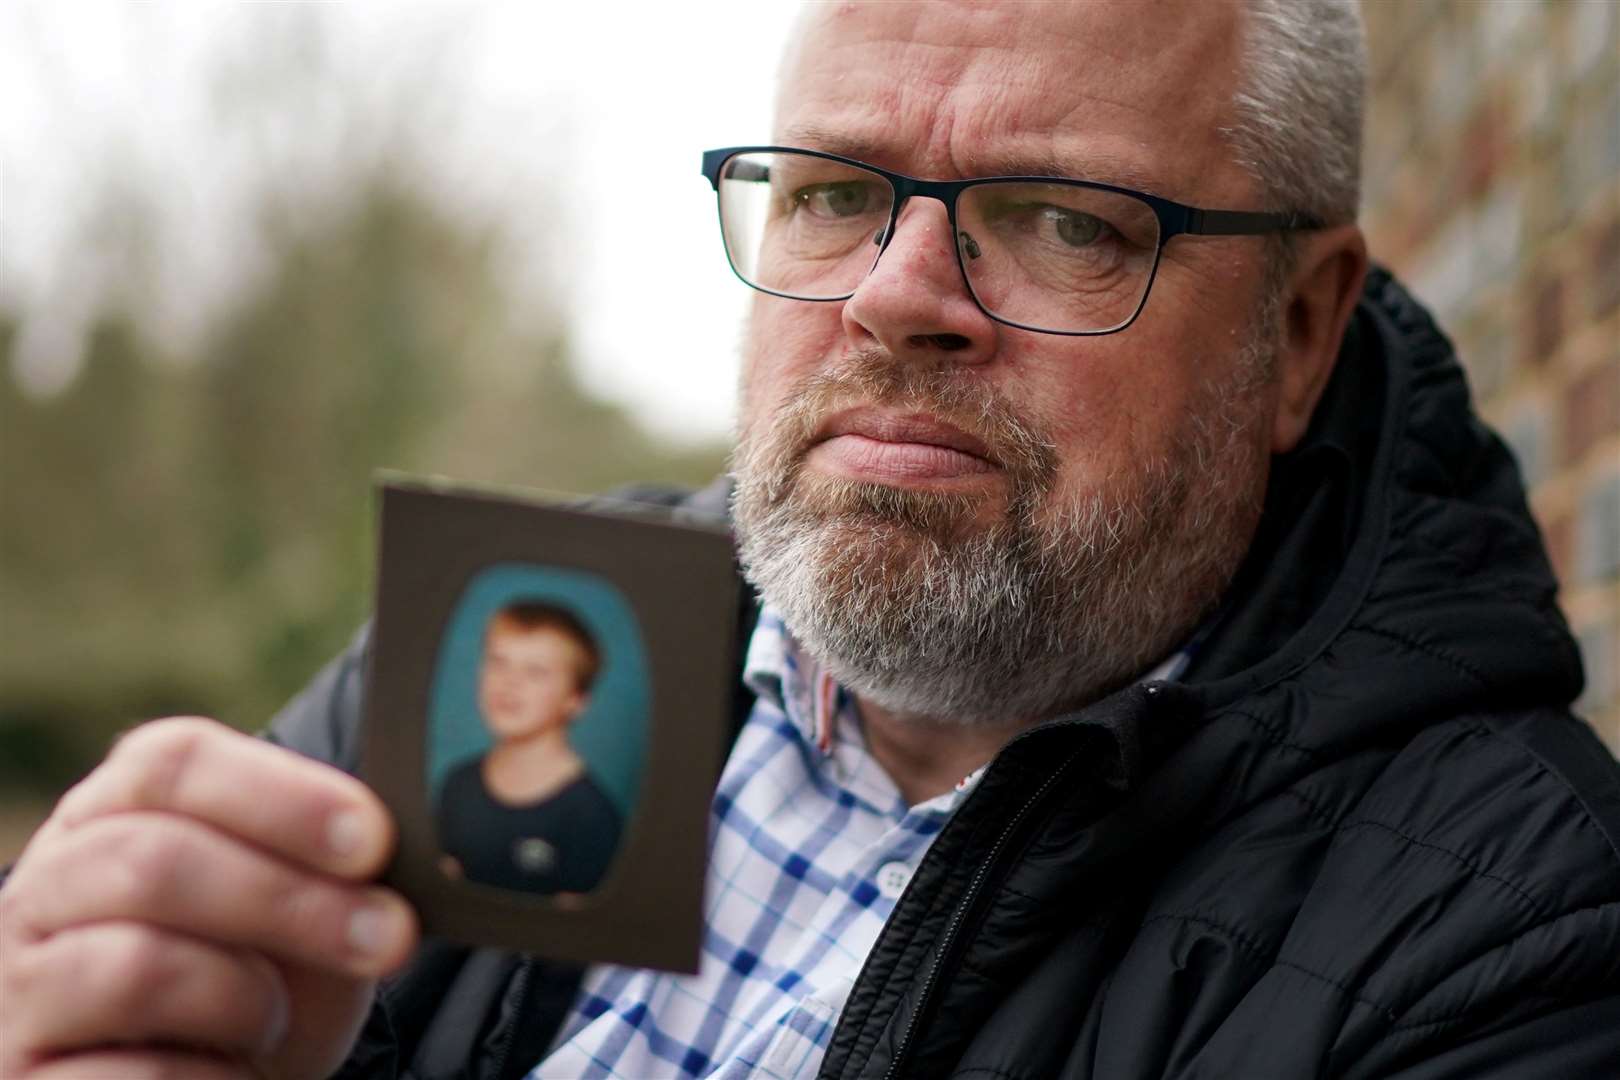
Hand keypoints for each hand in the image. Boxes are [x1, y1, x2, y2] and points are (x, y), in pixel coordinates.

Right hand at [0, 716, 417, 1078]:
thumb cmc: (257, 982)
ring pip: (137, 964)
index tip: (374, 839)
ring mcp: (19, 987)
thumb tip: (419, 853)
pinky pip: (126, 1075)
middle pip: (156, 859)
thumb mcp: (308, 915)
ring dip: (245, 994)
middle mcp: (49, 884)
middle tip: (388, 937)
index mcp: (119, 810)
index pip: (173, 763)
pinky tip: (238, 1077)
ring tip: (275, 1019)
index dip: (282, 796)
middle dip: (292, 900)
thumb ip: (343, 871)